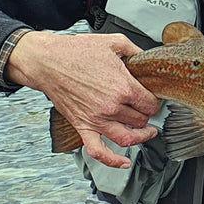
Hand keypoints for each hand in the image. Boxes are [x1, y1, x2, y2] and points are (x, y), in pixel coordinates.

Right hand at [7, 31, 161, 168]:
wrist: (48, 61)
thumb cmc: (76, 51)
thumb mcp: (113, 42)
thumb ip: (135, 50)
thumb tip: (146, 57)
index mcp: (123, 86)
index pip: (151, 104)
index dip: (155, 101)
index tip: (152, 99)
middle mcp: (112, 107)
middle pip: (141, 120)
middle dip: (146, 114)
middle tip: (145, 109)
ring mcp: (97, 119)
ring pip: (127, 138)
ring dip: (140, 137)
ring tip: (147, 132)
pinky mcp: (82, 126)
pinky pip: (98, 151)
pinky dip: (113, 161)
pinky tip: (124, 162)